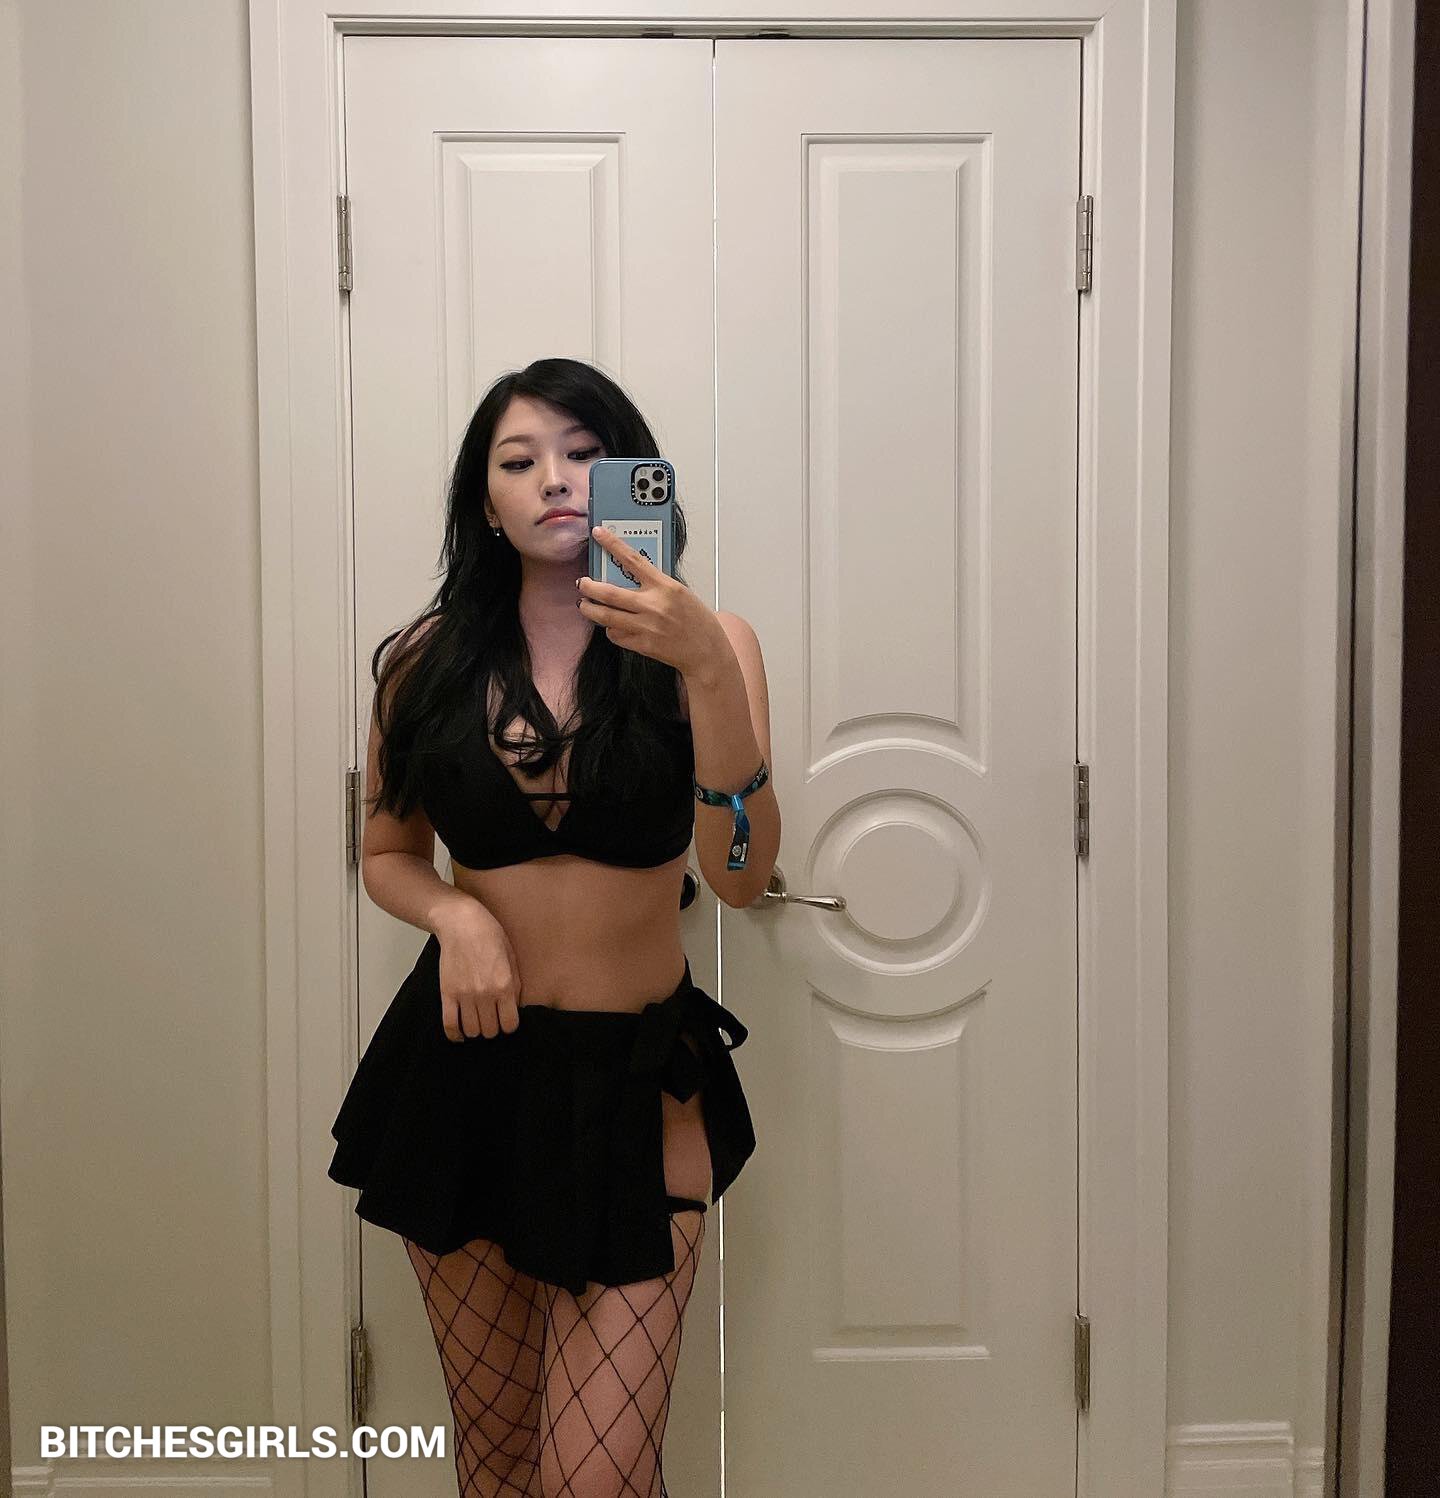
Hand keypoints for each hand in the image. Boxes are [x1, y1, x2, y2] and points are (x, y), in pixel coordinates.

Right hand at [433, 905, 523, 1042]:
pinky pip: (449, 1024)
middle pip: (490, 1031)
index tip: (507, 1020)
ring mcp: (464, 995)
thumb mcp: (512, 957)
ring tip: (478, 1021)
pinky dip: (455, 1034)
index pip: (510, 1024)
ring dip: (476, 1030)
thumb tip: (515, 1007)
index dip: (510, 1025)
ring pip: (472, 1030)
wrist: (461, 922)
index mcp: (505, 985)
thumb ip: (515, 985)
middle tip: (492, 1019)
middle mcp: (485, 994)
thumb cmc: (489, 935)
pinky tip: (460, 1034)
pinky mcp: (447, 993)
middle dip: (493, 1028)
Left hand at [578, 524, 726, 675]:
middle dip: (589, 586)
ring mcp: (646, 627)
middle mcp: (653, 605)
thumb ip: (656, 585)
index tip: (598, 533)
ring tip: (585, 604)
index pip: (633, 560)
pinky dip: (610, 629)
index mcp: (665, 587)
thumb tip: (631, 577)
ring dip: (589, 609)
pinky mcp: (642, 645)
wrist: (706, 652)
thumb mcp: (681, 593)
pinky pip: (615, 635)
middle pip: (609, 592)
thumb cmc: (698, 622)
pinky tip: (611, 626)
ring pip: (605, 616)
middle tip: (582, 583)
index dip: (613, 544)